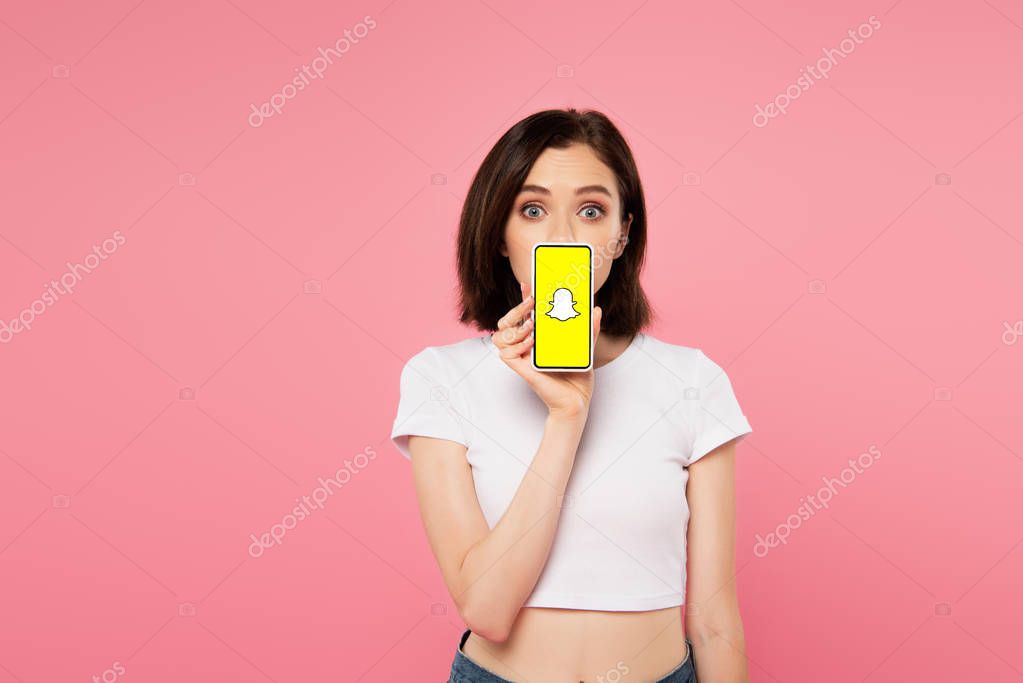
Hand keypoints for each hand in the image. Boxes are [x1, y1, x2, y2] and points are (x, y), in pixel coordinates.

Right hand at [491, 281, 602, 418]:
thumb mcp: (585, 348)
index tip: (529, 283)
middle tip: (532, 301)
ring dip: (515, 327)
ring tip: (534, 326)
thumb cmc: (577, 376)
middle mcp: (526, 346)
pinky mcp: (521, 370)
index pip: (525, 314)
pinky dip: (516, 345)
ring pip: (499, 336)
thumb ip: (589, 329)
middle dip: (516, 308)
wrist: (577, 400)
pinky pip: (505, 353)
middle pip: (506, 322)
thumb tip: (595, 310)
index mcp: (538, 338)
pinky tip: (532, 343)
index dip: (523, 298)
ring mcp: (522, 358)